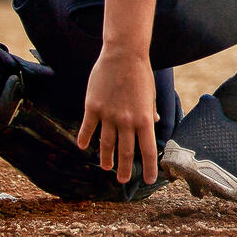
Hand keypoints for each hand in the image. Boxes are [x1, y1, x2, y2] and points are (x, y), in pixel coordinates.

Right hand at [77, 45, 159, 184]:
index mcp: (144, 119)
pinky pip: (88, 128)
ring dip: (106, 158)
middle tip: (123, 181)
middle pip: (126, 152)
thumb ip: (150, 111)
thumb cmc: (141, 73)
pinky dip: (85, 139)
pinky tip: (83, 147)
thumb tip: (154, 124)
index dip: (150, 167)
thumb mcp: (150, 94)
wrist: (123, 55)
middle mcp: (126, 121)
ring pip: (106, 144)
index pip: (149, 149)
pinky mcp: (93, 107)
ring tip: (106, 167)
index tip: (150, 180)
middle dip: (125, 169)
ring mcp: (108, 115)